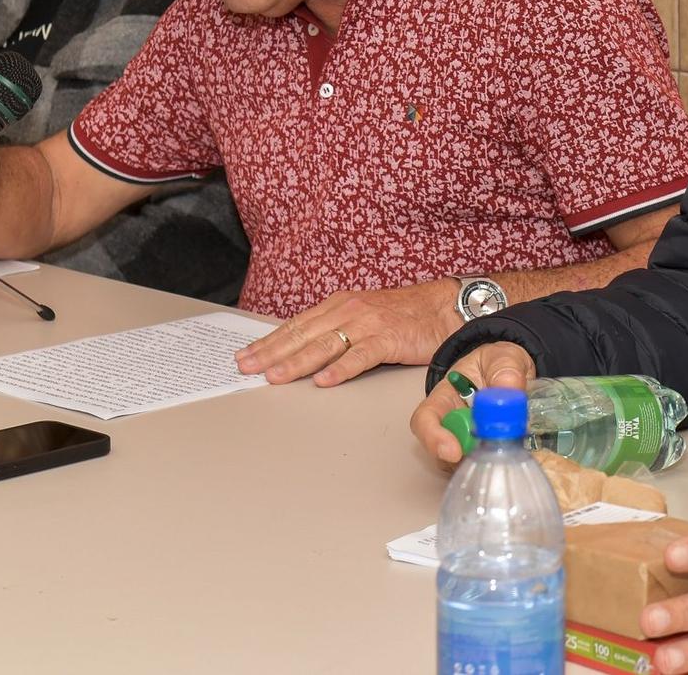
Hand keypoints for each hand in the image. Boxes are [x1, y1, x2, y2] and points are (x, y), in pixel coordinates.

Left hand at [235, 278, 460, 386]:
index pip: (296, 326)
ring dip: (297, 363)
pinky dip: (341, 368)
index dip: (268, 342)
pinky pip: (360, 356)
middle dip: (272, 353)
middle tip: (247, 368)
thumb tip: (301, 350)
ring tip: (276, 377)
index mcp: (338, 305)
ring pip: (325, 345)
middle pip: (303, 335)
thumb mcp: (361, 315)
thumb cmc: (402, 315)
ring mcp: (367, 324)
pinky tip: (324, 380)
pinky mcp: (388, 339)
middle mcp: (348, 311)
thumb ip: (334, 329)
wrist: (442, 307)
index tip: (245, 356)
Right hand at [409, 342, 537, 462]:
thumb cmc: (498, 362)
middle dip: (467, 457)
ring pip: (465, 465)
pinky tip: (516, 451)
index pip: (425, 420)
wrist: (513, 373)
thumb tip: (509, 391)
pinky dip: (502, 464)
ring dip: (487, 461)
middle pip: (442, 452)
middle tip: (494, 452)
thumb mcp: (504, 357)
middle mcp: (450, 424)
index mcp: (444, 397)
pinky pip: (488, 467)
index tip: (453, 452)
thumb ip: (506, 370)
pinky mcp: (486, 453)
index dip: (433, 438)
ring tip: (511, 444)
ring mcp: (467, 442)